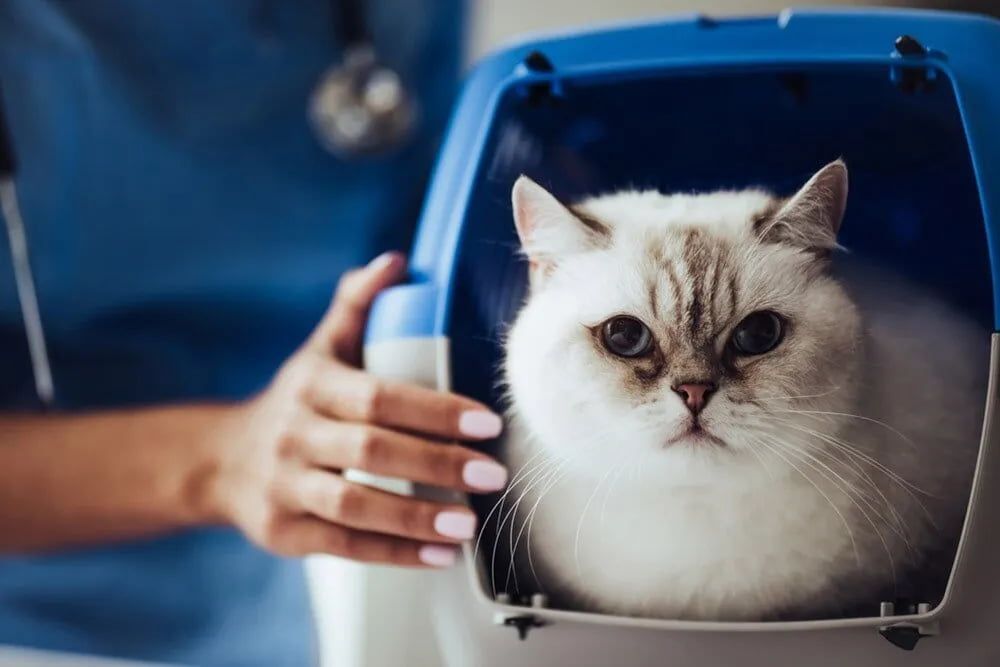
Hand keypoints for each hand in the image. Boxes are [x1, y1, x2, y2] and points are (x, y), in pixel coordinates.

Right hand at [208, 252, 506, 566]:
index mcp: (313, 384)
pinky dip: (394, 553)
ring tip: (468, 523)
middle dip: (436, 463)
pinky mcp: (284, 533)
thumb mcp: (320, 348)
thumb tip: (396, 260)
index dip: (434, 410)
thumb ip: (357, 305)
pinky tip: (440, 555)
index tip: (487, 422)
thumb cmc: (295, 400)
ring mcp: (285, 486)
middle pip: (370, 450)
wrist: (222, 461)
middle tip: (493, 474)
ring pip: (354, 505)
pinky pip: (343, 546)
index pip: (378, 396)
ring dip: (415, 517)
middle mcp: (295, 434)